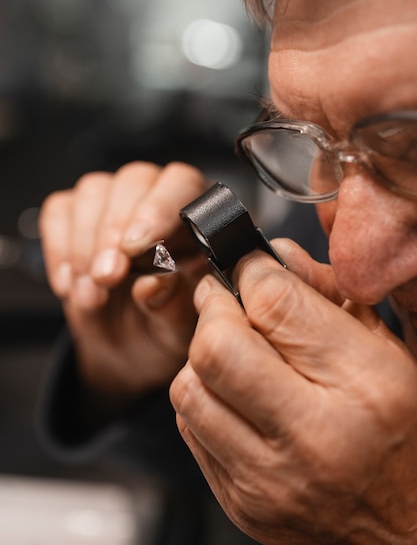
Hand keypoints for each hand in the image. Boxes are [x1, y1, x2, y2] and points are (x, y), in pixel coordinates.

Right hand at [40, 161, 209, 396]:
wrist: (129, 348)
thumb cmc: (164, 328)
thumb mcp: (177, 332)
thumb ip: (172, 307)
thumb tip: (155, 283)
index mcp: (197, 219)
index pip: (182, 184)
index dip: (157, 209)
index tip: (135, 247)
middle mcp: (158, 199)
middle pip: (134, 181)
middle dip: (114, 231)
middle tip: (107, 278)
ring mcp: (115, 201)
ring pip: (94, 192)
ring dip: (85, 246)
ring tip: (91, 296)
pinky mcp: (76, 214)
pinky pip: (60, 211)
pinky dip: (60, 249)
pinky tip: (70, 285)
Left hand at [170, 239, 416, 543]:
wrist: (404, 528)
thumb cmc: (403, 433)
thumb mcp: (387, 351)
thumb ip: (330, 296)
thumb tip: (274, 257)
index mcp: (365, 387)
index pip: (275, 304)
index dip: (252, 270)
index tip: (251, 267)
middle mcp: (313, 436)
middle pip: (216, 346)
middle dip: (214, 308)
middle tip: (228, 301)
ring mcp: (269, 478)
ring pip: (189, 387)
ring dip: (204, 356)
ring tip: (235, 353)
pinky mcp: (240, 502)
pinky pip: (191, 428)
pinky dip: (205, 398)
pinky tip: (236, 397)